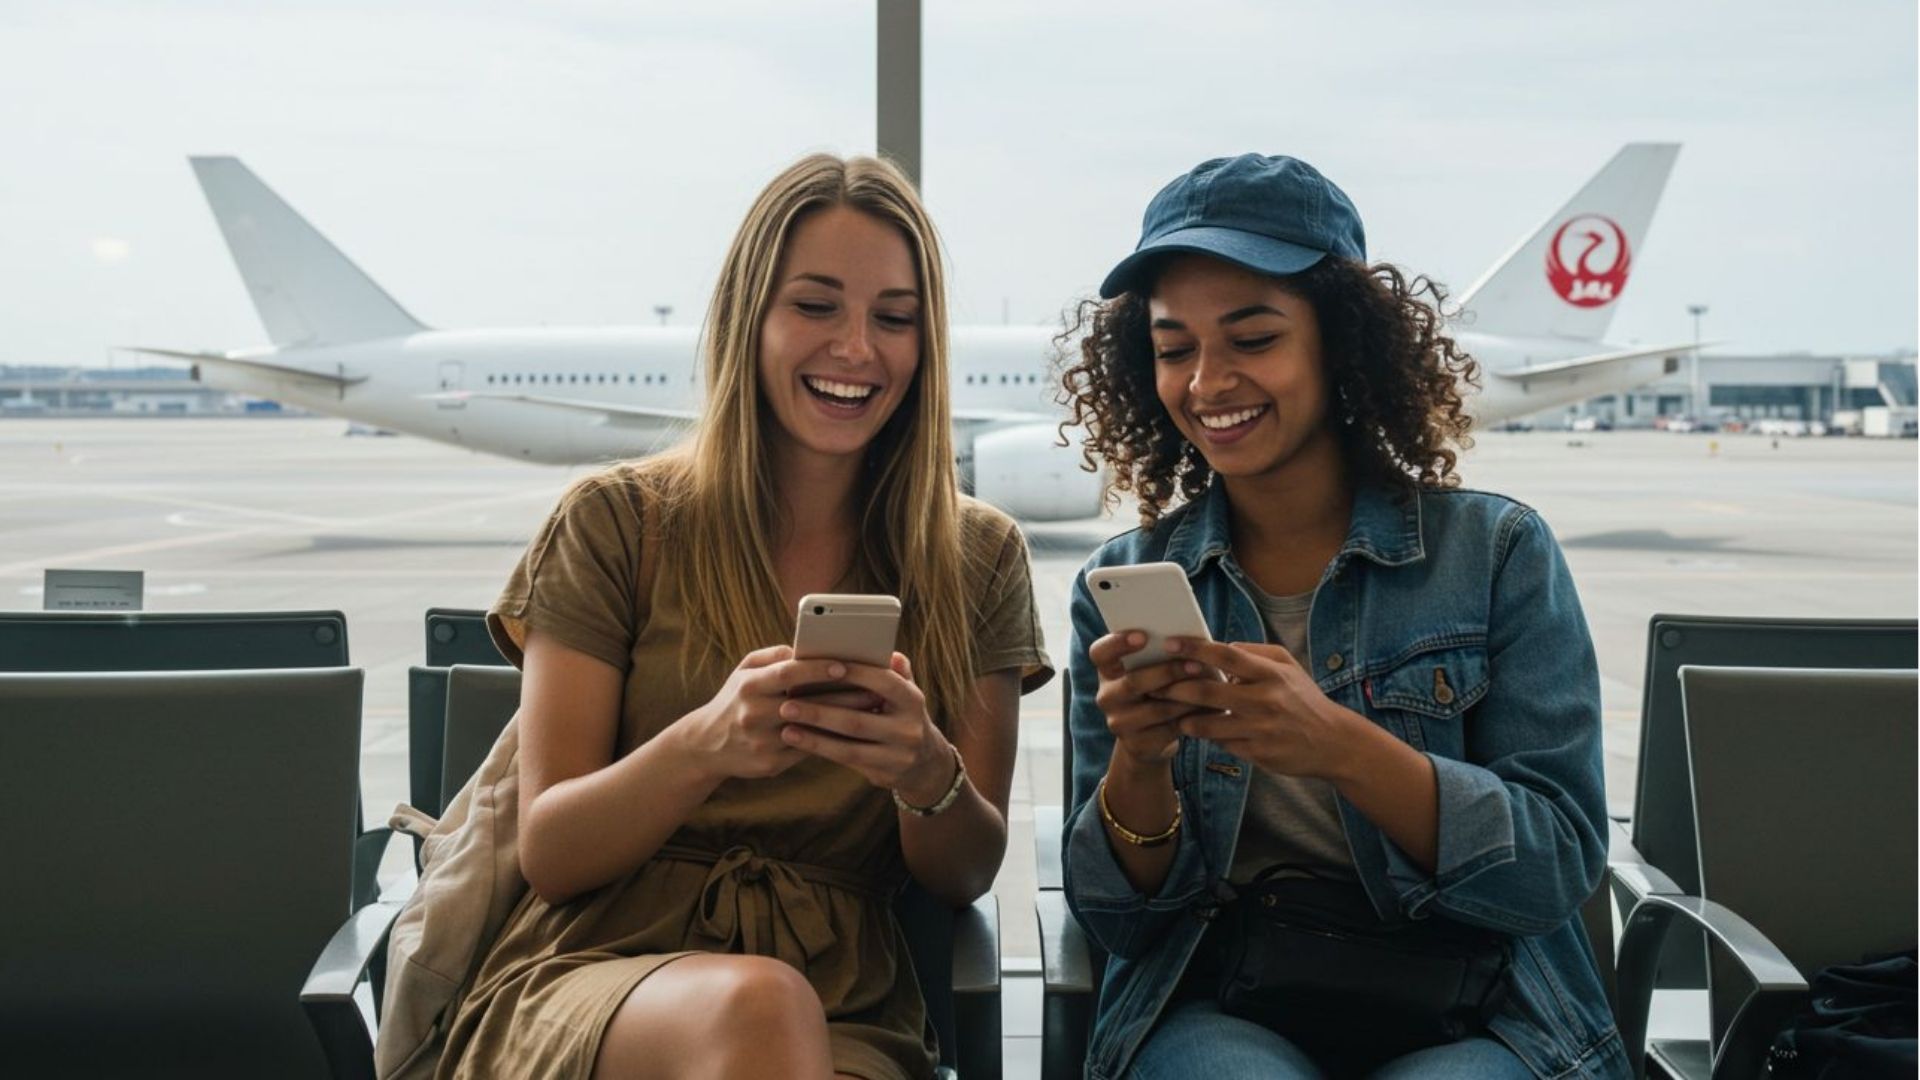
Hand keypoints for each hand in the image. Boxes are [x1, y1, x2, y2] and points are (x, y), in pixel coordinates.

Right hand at [671, 645, 864, 780]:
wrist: (706, 745)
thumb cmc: (735, 700)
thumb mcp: (743, 671)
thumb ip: (774, 656)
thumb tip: (804, 647)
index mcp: (749, 687)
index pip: (787, 674)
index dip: (816, 669)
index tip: (844, 665)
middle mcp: (754, 715)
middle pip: (805, 704)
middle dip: (843, 697)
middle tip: (875, 690)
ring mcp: (762, 742)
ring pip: (811, 731)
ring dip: (843, 721)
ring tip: (872, 710)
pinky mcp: (770, 764)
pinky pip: (807, 750)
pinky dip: (831, 740)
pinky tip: (854, 732)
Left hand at [777, 653, 955, 803]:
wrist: (926, 762)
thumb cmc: (903, 715)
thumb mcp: (906, 692)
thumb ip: (895, 672)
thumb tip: (886, 651)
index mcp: (913, 700)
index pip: (882, 683)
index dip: (852, 675)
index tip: (818, 668)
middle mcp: (908, 729)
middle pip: (857, 720)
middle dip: (820, 711)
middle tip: (787, 703)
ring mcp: (898, 756)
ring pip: (849, 748)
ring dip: (815, 738)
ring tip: (786, 728)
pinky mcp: (885, 775)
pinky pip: (847, 762)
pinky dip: (823, 751)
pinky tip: (800, 743)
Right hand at [1088, 630, 1221, 773]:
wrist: (1151, 736)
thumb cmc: (1158, 688)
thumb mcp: (1151, 669)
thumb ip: (1161, 653)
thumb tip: (1191, 641)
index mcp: (1107, 670)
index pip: (1100, 653)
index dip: (1118, 643)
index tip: (1143, 636)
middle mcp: (1107, 696)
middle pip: (1133, 682)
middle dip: (1168, 672)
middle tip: (1196, 664)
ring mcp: (1119, 723)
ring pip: (1156, 709)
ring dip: (1186, 697)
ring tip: (1211, 686)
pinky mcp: (1137, 744)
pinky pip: (1168, 729)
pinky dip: (1191, 717)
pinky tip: (1209, 709)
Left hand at [1152, 639, 1366, 780]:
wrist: (1333, 743)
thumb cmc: (1304, 700)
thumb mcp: (1289, 667)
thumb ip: (1256, 652)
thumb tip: (1223, 646)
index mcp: (1271, 674)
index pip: (1227, 655)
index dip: (1195, 648)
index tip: (1171, 644)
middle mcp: (1265, 700)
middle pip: (1208, 691)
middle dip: (1176, 687)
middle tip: (1156, 684)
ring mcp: (1260, 729)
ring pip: (1207, 723)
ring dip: (1185, 717)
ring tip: (1172, 711)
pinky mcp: (1257, 754)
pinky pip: (1222, 744)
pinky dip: (1207, 736)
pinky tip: (1196, 729)